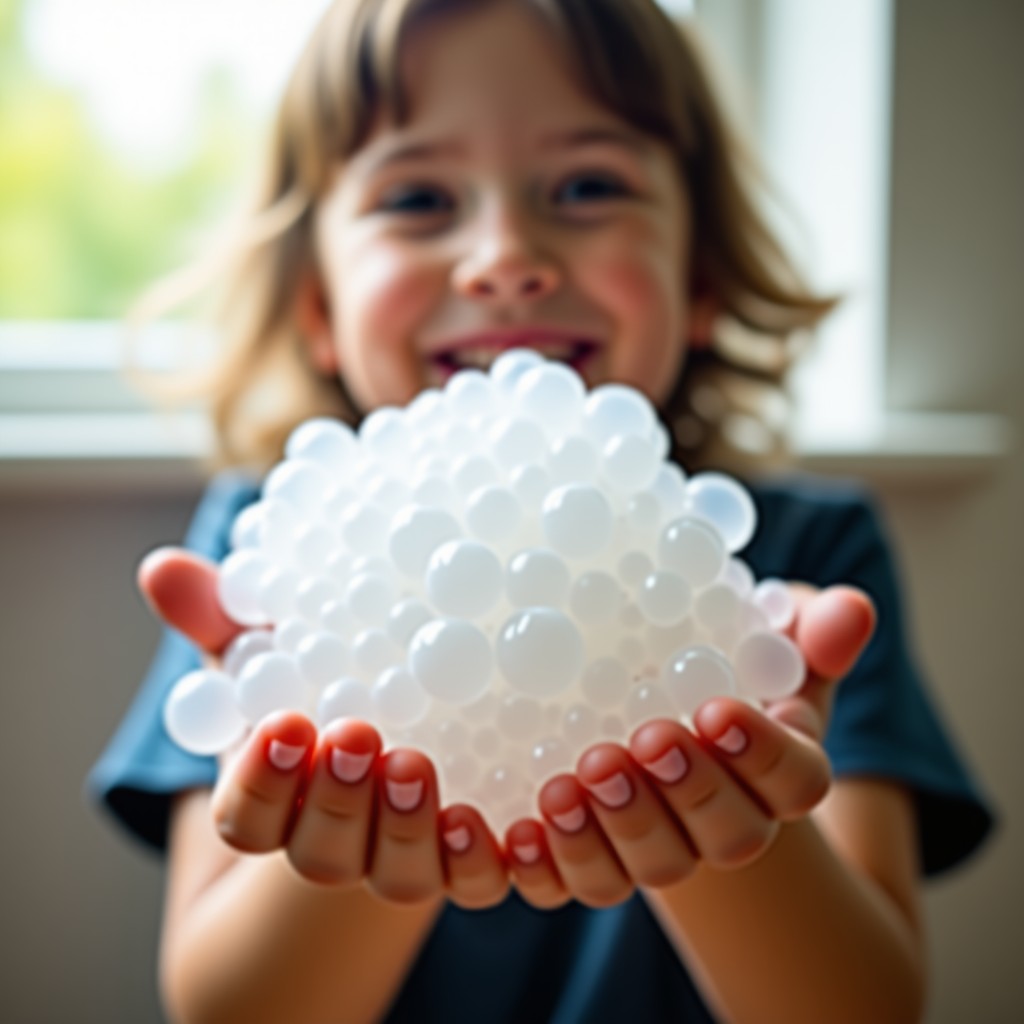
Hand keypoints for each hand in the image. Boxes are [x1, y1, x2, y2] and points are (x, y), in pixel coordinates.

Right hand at [139, 547, 510, 908]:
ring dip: (406, 828)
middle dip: (333, 801)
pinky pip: (479, 879)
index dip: (260, 785)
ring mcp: (402, 858)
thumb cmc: (321, 682)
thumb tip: (163, 568)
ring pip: (400, 877)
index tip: (284, 724)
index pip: (247, 821)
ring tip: (414, 764)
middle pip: (321, 854)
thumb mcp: (270, 648)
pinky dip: (487, 857)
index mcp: (278, 805)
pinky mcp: (468, 859)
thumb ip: (219, 617)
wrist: (403, 722)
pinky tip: (508, 814)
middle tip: (355, 734)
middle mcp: (336, 844)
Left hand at [503, 584, 876, 908]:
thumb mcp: (767, 638)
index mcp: (779, 771)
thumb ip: (809, 630)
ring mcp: (664, 849)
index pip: (795, 781)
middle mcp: (728, 823)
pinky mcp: (599, 862)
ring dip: (618, 830)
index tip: (716, 710)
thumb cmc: (717, 666)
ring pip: (656, 867)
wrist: (656, 707)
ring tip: (572, 782)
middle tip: (646, 739)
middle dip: (688, 790)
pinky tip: (517, 833)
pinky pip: (579, 884)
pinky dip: (551, 865)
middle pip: (729, 834)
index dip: (761, 754)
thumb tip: (852, 609)